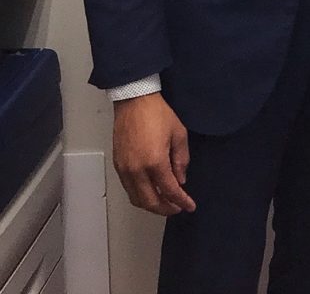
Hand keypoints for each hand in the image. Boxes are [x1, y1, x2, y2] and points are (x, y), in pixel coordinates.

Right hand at [112, 93, 195, 215]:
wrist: (135, 101)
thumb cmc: (157, 114)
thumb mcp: (179, 134)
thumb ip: (181, 160)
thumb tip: (181, 180)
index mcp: (155, 162)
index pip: (170, 190)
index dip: (181, 201)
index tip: (189, 206)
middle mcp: (137, 170)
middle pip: (150, 201)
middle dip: (165, 209)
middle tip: (177, 208)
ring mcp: (125, 169)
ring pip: (136, 199)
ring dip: (151, 205)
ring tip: (165, 203)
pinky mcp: (118, 165)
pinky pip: (128, 189)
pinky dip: (140, 196)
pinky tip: (150, 192)